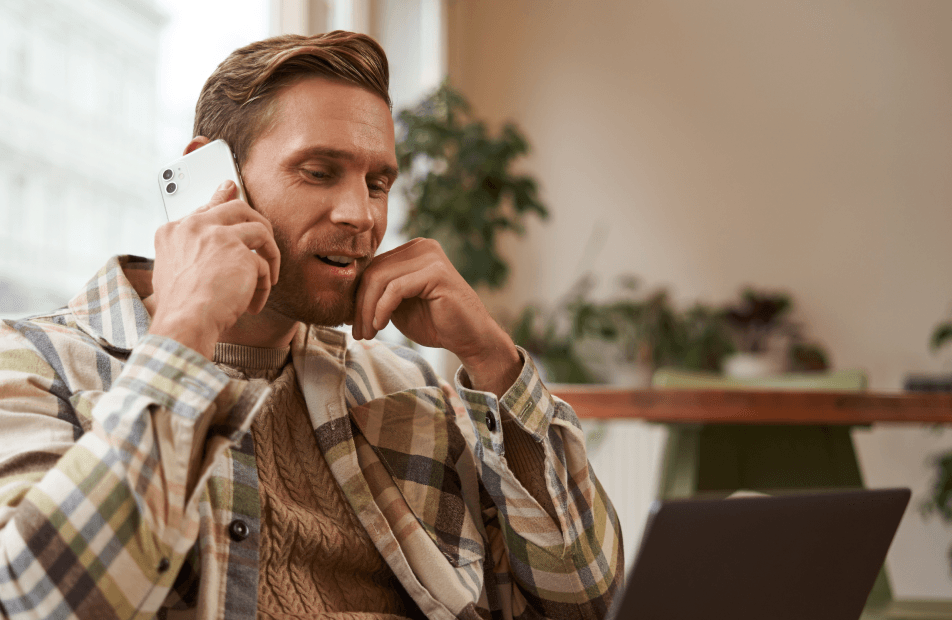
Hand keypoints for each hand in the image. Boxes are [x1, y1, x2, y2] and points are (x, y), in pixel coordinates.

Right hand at [148, 181, 280, 358]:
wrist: (184, 323)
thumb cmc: (179, 307)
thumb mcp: (173, 271)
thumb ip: (190, 250)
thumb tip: (213, 241)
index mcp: (173, 231)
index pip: (206, 208)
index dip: (222, 202)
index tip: (231, 189)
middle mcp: (194, 227)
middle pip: (236, 207)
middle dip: (257, 221)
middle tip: (267, 238)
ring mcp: (218, 236)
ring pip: (259, 230)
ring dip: (270, 256)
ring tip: (268, 279)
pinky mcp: (241, 253)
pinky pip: (264, 265)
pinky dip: (264, 287)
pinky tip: (253, 304)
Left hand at [352, 238, 520, 395]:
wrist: (470, 338)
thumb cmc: (436, 323)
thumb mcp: (399, 305)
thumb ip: (379, 293)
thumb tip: (346, 294)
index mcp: (413, 250)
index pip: (373, 267)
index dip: (358, 296)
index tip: (354, 324)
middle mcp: (422, 246)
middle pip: (373, 271)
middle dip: (361, 305)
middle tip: (358, 333)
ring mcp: (430, 256)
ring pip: (380, 279)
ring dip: (368, 310)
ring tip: (368, 333)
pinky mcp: (436, 273)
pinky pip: (396, 288)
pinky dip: (382, 309)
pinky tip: (381, 326)